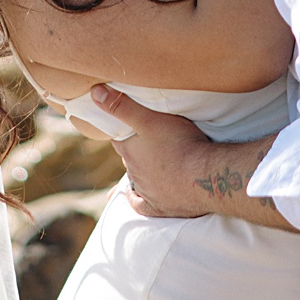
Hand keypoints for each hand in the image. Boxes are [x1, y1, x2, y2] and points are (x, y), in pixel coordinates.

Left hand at [90, 85, 294, 228]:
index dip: (122, 132)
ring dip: (139, 173)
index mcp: (130, 151)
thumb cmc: (179, 144)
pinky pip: (141, 205)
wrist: (205, 178)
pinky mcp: (160, 208)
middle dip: (134, 151)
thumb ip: (123, 106)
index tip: (126, 126)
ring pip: (135, 180)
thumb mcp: (150, 119)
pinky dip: (136, 200)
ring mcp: (146, 192)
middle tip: (145, 143)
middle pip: (129, 159)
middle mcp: (134, 173)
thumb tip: (94, 92)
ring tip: (148, 164)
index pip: (119, 139)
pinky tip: (133, 197)